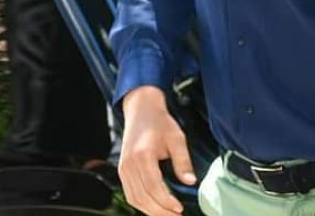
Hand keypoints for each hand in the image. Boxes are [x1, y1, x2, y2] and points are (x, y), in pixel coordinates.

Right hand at [118, 85, 195, 215]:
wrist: (141, 109)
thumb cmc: (159, 122)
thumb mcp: (177, 138)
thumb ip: (183, 161)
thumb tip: (191, 182)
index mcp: (142, 155)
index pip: (154, 187)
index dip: (166, 202)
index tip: (179, 209)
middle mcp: (129, 164)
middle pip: (143, 197)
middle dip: (160, 211)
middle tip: (176, 215)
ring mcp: (123, 168)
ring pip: (134, 198)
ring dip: (150, 210)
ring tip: (168, 214)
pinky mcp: (123, 170)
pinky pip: (130, 193)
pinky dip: (142, 204)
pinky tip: (156, 207)